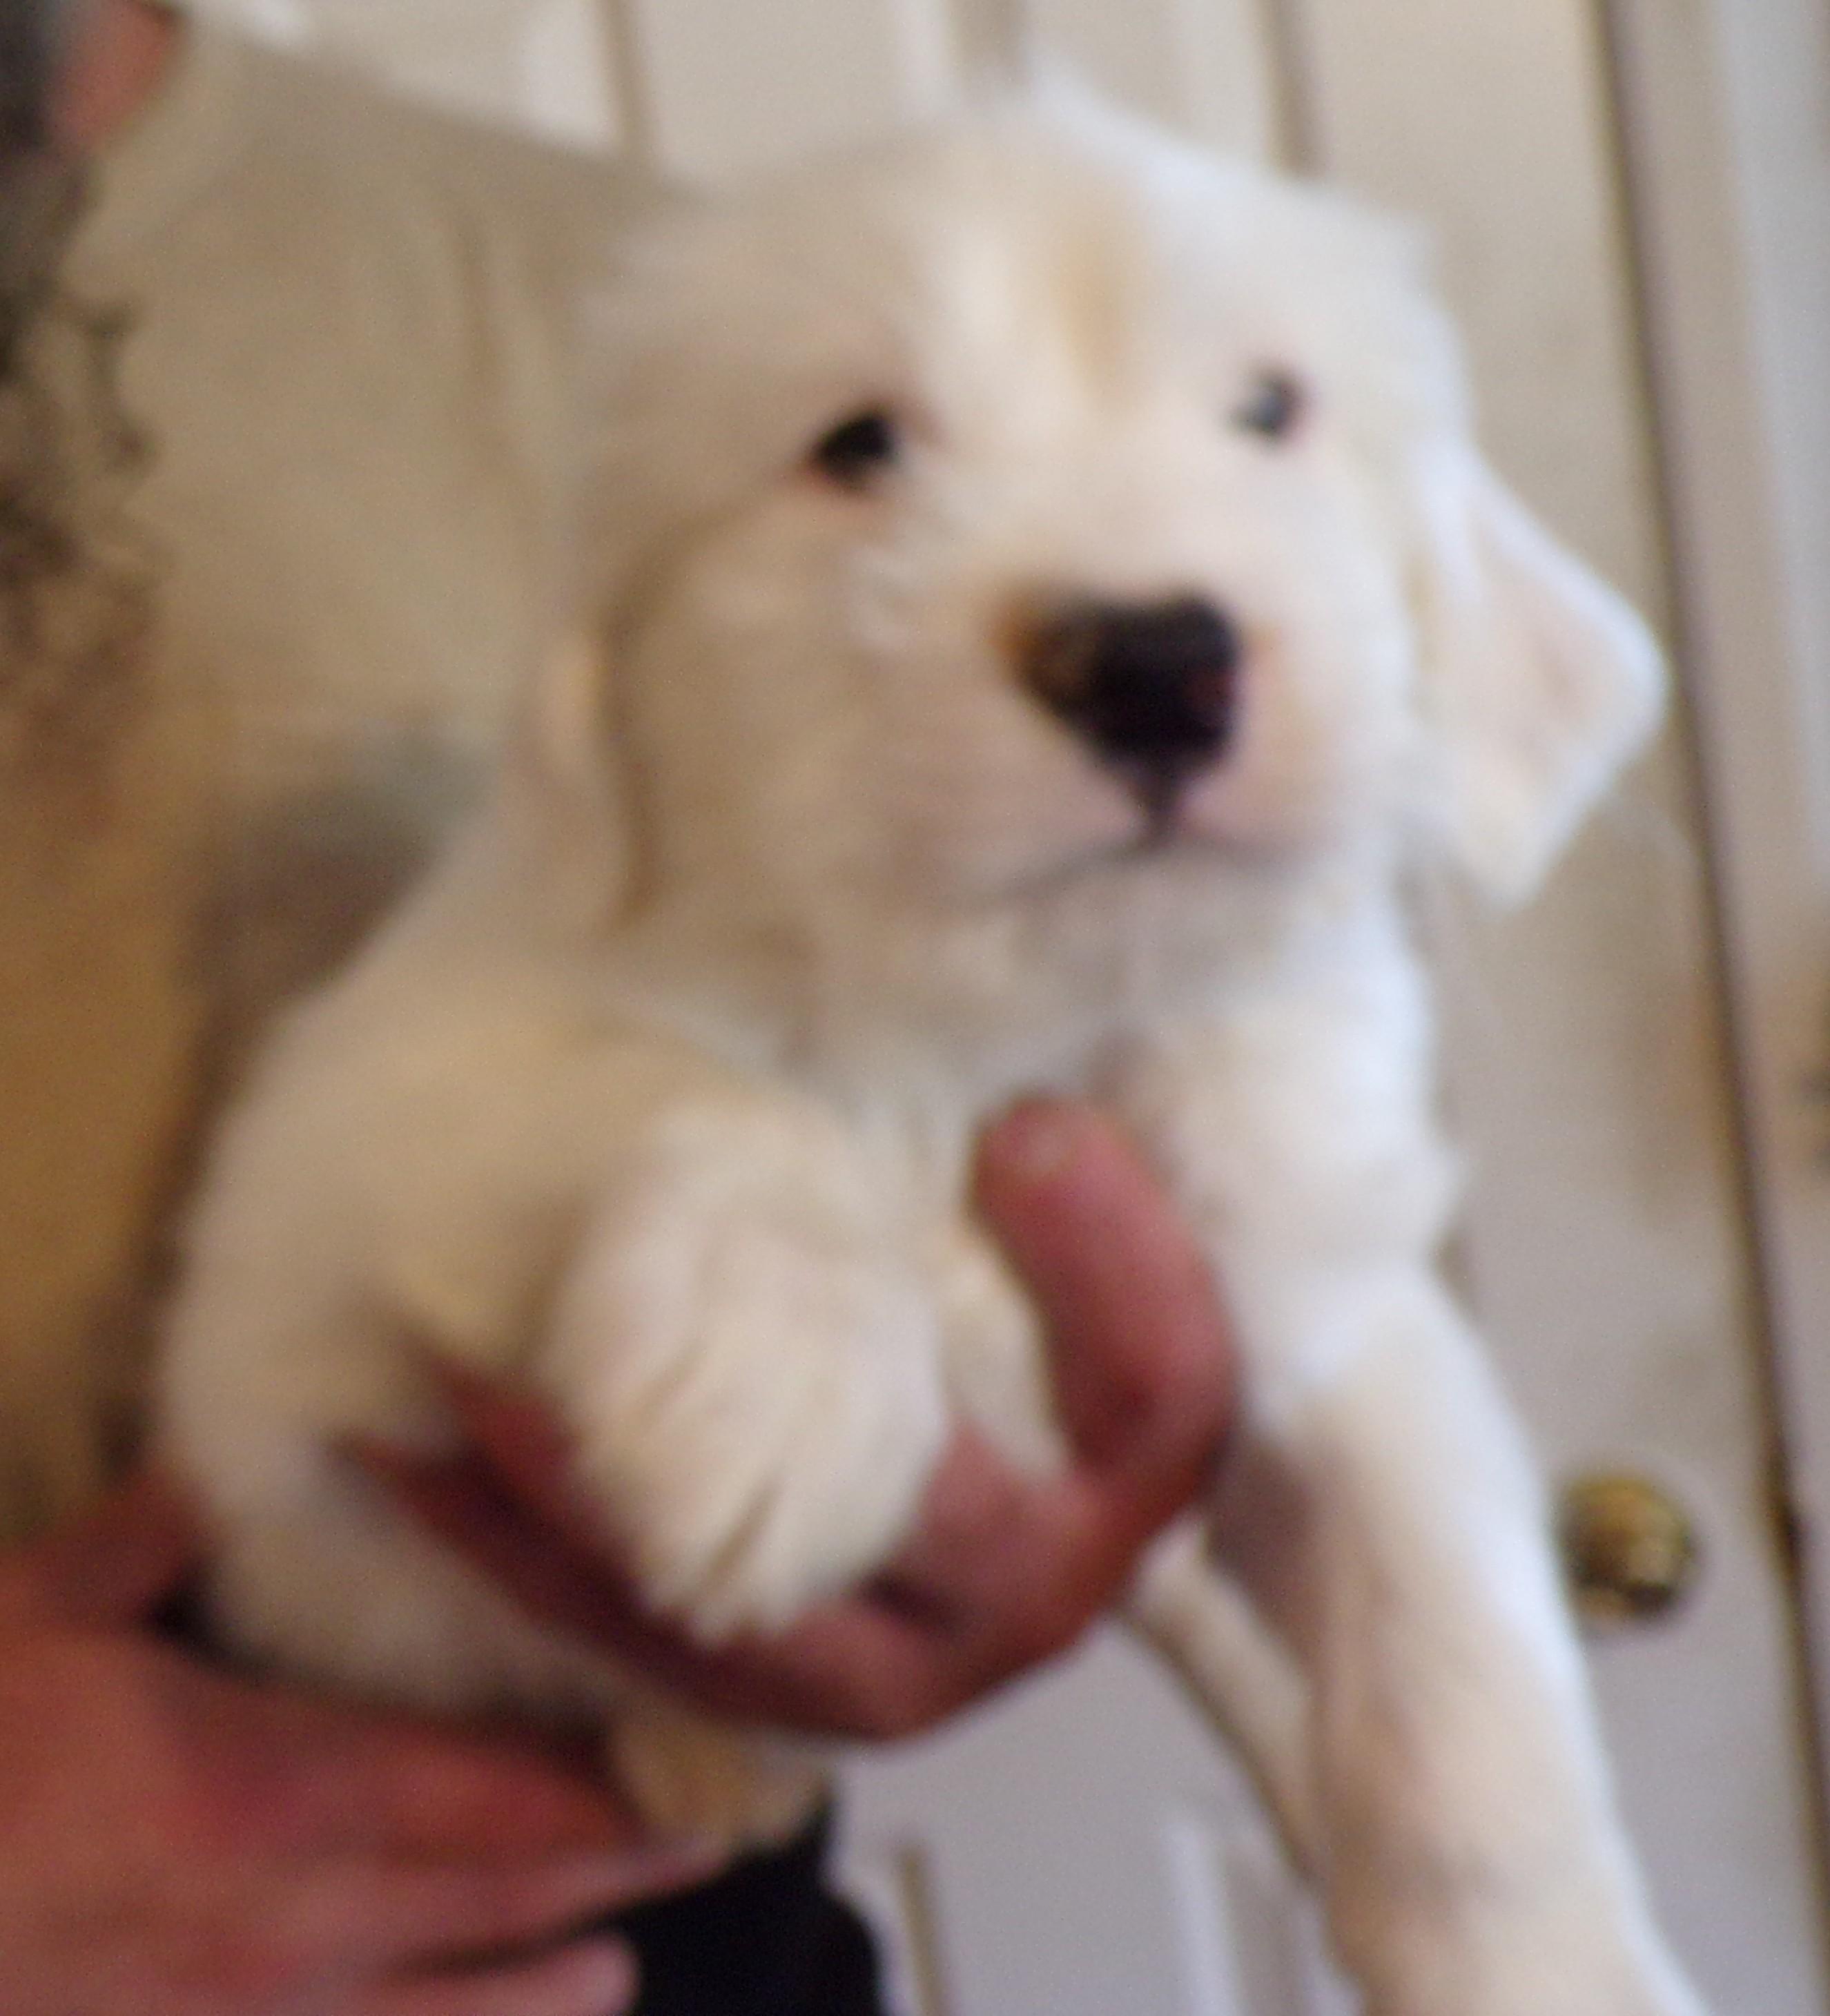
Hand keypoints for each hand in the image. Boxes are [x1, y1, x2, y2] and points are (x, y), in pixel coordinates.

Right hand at [0, 1472, 718, 2015]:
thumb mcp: (28, 1617)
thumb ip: (146, 1540)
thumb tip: (208, 1464)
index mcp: (268, 1786)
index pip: (486, 1792)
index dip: (596, 1792)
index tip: (680, 1767)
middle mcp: (288, 1917)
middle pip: (491, 1902)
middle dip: (605, 1880)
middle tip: (700, 1852)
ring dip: (536, 2001)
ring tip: (613, 1983)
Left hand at [359, 1100, 1233, 1738]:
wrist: (861, 1440)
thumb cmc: (927, 1269)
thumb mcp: (979, 1201)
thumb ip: (1010, 1131)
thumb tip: (990, 998)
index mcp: (1126, 1471)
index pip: (1167, 1387)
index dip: (1117, 1265)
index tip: (1022, 1125)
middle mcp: (1038, 1591)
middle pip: (973, 1532)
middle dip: (822, 1414)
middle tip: (670, 1270)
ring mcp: (904, 1672)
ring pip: (769, 1620)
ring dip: (605, 1496)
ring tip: (468, 1365)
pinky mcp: (765, 1704)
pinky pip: (637, 1643)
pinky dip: (519, 1544)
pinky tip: (415, 1440)